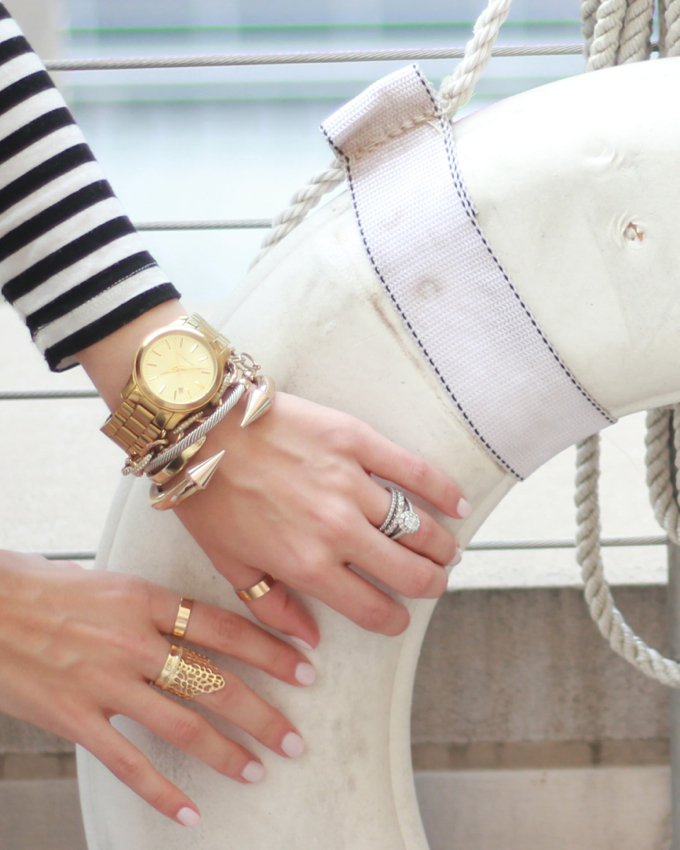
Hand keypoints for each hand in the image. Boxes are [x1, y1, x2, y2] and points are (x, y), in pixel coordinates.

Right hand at [0, 550, 314, 825]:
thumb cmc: (44, 588)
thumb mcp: (113, 583)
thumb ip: (158, 606)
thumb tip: (199, 623)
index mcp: (147, 600)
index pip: (226, 627)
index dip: (270, 650)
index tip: (303, 666)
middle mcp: (135, 641)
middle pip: (216, 681)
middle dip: (263, 713)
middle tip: (293, 736)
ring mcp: (106, 682)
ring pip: (183, 724)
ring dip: (227, 752)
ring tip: (257, 769)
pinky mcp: (76, 717)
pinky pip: (129, 762)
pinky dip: (163, 792)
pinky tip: (190, 809)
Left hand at [175, 392, 467, 646]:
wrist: (203, 429)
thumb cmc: (210, 497)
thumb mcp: (229, 565)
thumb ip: (272, 606)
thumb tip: (308, 640)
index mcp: (306, 566)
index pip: (372, 608)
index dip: (394, 621)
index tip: (399, 619)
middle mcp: (337, 530)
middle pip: (408, 572)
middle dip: (430, 585)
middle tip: (435, 583)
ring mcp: (352, 484)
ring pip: (416, 526)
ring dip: (441, 546)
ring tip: (448, 551)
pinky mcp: (357, 442)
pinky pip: (413, 471)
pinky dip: (442, 491)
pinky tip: (458, 505)